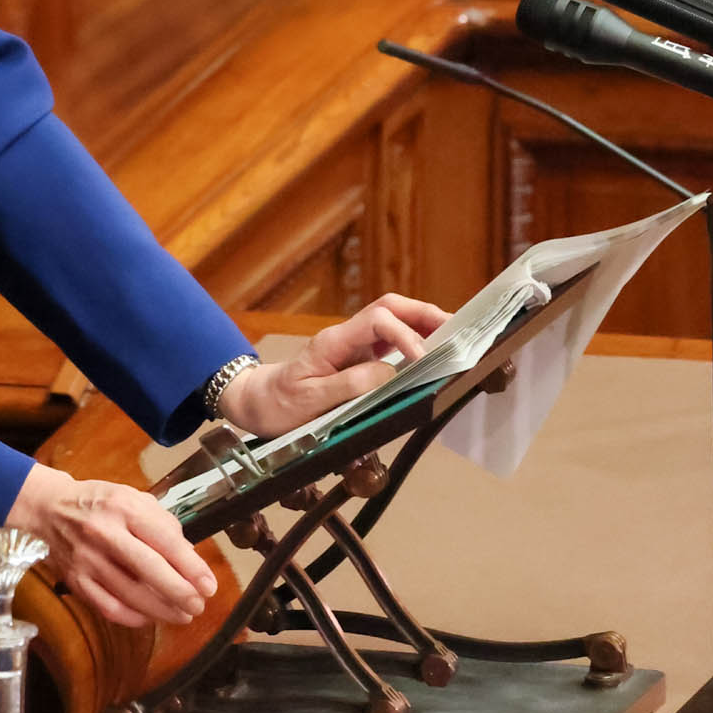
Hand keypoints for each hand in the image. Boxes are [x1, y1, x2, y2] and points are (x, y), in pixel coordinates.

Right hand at [8, 462, 217, 626]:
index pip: (164, 540)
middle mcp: (104, 533)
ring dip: (162, 610)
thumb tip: (188, 556)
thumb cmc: (99, 503)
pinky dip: (133, 618)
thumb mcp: (133, 497)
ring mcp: (88, 560)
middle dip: (180, 593)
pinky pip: (109, 607)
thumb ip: (162, 523)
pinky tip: (150, 617)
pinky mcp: (76, 581)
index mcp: (123, 507)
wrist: (50, 509)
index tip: (209, 585)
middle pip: (148, 570)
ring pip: (130, 594)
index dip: (191, 567)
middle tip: (198, 605)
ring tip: (182, 615)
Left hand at [219, 295, 449, 439]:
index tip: (423, 358)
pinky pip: (388, 342)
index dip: (405, 335)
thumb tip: (388, 373)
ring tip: (453, 336)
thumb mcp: (309, 401)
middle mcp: (345, 337)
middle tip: (456, 328)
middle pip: (389, 308)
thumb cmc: (279, 404)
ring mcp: (352, 346)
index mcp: (333, 342)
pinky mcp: (356, 358)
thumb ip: (348, 385)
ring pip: (391, 321)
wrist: (257, 403)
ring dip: (421, 324)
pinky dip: (412, 341)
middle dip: (423, 313)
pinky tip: (430, 352)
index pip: (377, 321)